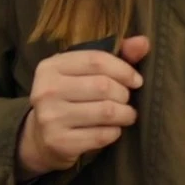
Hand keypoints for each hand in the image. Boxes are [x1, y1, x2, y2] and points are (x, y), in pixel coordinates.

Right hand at [18, 35, 150, 178]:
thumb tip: (144, 42)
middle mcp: (46, 90)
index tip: (137, 80)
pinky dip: (115, 132)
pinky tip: (113, 129)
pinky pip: (101, 135)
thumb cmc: (69, 98)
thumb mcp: (84, 73)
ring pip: (106, 111)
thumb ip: (115, 56)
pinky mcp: (59, 142)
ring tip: (127, 115)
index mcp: (51, 66)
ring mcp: (51, 117)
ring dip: (125, 114)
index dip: (123, 69)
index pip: (96, 60)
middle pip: (103, 86)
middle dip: (124, 94)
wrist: (40, 138)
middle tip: (127, 100)